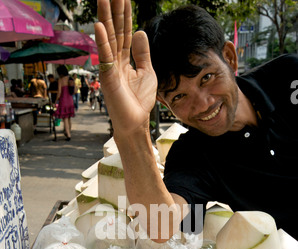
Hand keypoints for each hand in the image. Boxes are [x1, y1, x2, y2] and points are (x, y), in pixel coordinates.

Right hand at [94, 0, 156, 135]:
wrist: (136, 122)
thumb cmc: (139, 101)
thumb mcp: (147, 72)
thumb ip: (143, 53)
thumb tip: (141, 32)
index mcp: (124, 60)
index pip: (124, 32)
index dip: (125, 15)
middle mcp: (114, 61)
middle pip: (115, 31)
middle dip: (113, 10)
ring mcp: (110, 69)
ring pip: (109, 39)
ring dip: (106, 18)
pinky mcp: (108, 78)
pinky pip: (105, 57)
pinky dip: (102, 42)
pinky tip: (100, 26)